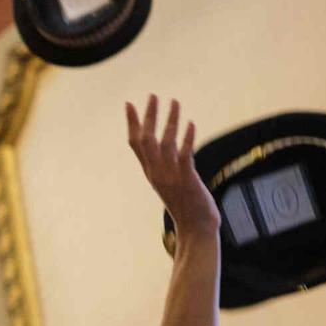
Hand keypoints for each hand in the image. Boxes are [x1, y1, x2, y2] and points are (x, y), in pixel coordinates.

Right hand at [126, 95, 217, 238]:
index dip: (131, 123)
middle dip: (149, 116)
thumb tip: (170, 151)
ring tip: (175, 102)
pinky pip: (184, 155)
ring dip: (169, 121)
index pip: (136, 144)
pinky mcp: (187, 180)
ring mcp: (171, 176)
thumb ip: (168, 168)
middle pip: (146, 139)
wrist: (195, 229)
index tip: (129, 104)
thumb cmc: (187, 207)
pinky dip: (186, 138)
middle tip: (153, 95)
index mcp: (152, 172)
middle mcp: (157, 172)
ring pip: (165, 143)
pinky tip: (191, 124)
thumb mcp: (171, 184)